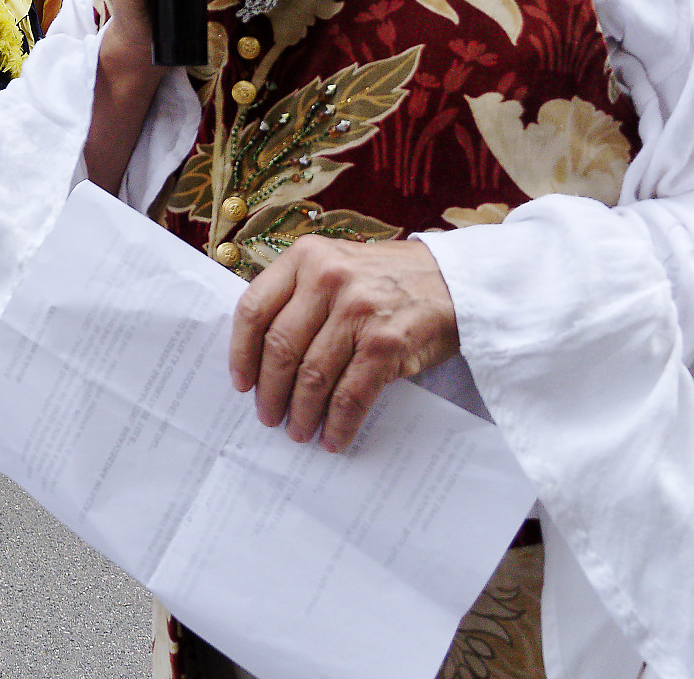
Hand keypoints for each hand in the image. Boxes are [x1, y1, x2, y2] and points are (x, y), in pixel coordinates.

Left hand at [229, 237, 459, 452]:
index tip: (240, 382)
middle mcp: (327, 278)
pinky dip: (339, 422)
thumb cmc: (383, 279)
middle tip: (267, 415)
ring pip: (313, 374)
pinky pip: (350, 393)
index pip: (254, 308)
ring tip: (298, 430)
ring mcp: (358, 310)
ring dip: (302, 412)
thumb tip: (260, 358)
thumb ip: (298, 296)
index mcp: (305, 257)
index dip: (241, 351)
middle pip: (280, 346)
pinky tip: (333, 437)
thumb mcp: (333, 266)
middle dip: (269, 390)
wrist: (454, 281)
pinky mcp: (386, 342)